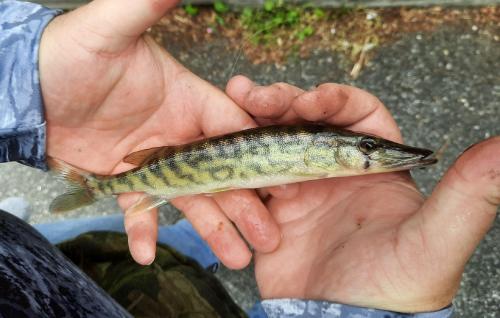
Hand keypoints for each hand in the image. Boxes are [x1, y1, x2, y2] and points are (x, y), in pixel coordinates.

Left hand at [39, 0, 280, 267]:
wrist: (30, 88)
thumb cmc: (71, 53)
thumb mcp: (111, 28)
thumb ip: (146, 6)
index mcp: (190, 102)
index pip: (234, 131)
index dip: (259, 157)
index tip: (284, 184)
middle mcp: (181, 135)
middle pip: (223, 175)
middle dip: (246, 206)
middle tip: (268, 237)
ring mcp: (157, 162)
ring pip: (192, 200)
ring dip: (212, 229)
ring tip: (236, 259)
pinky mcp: (127, 181)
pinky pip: (141, 210)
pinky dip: (144, 230)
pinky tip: (148, 253)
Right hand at [226, 75, 499, 311]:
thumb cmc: (392, 291)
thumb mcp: (432, 243)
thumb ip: (466, 196)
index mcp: (374, 168)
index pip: (356, 115)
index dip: (334, 99)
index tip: (310, 99)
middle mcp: (336, 172)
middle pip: (308, 121)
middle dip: (283, 101)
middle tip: (258, 95)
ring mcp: (301, 190)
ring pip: (275, 141)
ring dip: (254, 121)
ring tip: (234, 103)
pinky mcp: (272, 211)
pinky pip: (251, 176)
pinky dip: (238, 161)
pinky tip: (224, 151)